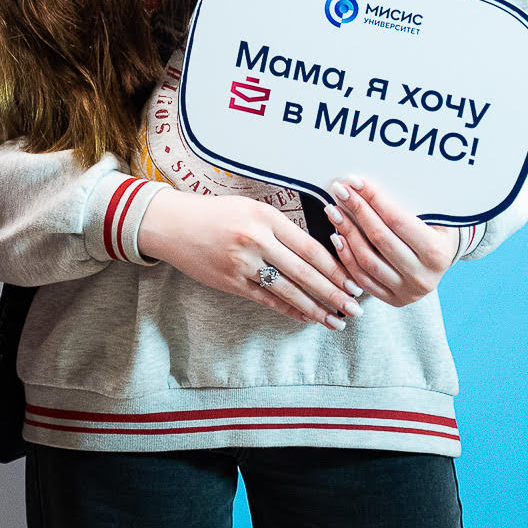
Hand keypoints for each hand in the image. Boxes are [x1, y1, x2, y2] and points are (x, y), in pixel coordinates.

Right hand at [136, 189, 363, 329]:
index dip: (336, 268)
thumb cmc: (213, 212)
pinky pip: (267, 301)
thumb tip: (315, 251)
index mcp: (266, 217)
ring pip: (288, 291)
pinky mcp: (230, 282)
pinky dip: (289, 311)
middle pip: (305, 273)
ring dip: (316, 308)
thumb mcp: (250, 207)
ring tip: (336, 320)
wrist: (171, 224)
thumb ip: (280, 227)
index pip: (310, 247)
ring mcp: (242, 264)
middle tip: (356, 307)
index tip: (354, 281)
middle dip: (334, 293)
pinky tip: (306, 318)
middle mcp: (256, 240)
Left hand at [326, 177, 455, 307]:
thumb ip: (409, 203)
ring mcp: (407, 291)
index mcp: (437, 252)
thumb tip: (367, 184)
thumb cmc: (435, 229)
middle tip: (340, 191)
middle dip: (357, 211)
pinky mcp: (393, 299)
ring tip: (334, 211)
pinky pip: (362, 279)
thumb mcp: (434, 216)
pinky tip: (337, 237)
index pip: (397, 220)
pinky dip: (346, 257)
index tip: (355, 182)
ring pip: (367, 261)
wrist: (443, 260)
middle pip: (379, 238)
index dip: (373, 199)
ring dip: (346, 233)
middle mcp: (423, 276)